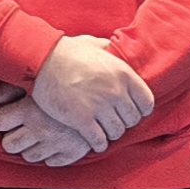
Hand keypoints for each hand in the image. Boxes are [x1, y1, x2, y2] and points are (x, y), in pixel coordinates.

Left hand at [0, 83, 102, 167]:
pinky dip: (52, 156)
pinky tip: (54, 144)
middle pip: (9, 145)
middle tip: (19, 131)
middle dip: (12, 139)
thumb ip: (11, 87)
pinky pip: (53, 162)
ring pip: (29, 156)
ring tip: (37, 138)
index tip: (9, 117)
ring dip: (30, 148)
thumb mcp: (40, 77)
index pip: (0, 122)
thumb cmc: (71, 74)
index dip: (3, 119)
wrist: (107, 82)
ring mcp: (56, 142)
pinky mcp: (73, 151)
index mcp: (29, 109)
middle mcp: (39, 128)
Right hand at [32, 35, 153, 147]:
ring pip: (116, 132)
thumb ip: (108, 48)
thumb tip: (112, 47)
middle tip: (114, 122)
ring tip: (104, 132)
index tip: (130, 112)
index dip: (140, 110)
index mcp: (124, 73)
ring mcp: (99, 107)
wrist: (42, 60)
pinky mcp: (82, 120)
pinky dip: (98, 144)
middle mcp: (116, 91)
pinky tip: (95, 142)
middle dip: (124, 123)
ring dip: (111, 134)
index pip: (147, 102)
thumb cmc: (67, 51)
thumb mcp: (94, 44)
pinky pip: (98, 140)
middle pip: (132, 120)